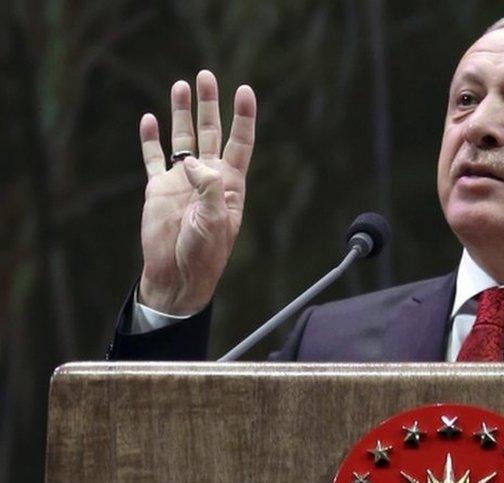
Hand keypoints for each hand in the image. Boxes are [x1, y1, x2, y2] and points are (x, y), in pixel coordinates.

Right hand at [137, 70, 255, 314]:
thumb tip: (193, 161)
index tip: (244, 90)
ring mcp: (182, 181)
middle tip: (206, 75)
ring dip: (181, 112)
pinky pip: (154, 158)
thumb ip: (208, 189)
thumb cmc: (204, 254)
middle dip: (209, 104)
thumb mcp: (215, 223)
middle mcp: (207, 177)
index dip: (242, 117)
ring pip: (182, 138)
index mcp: (229, 184)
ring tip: (180, 85)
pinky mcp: (158, 189)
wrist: (177, 275)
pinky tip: (149, 119)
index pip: (239, 143)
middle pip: (210, 132)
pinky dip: (151, 139)